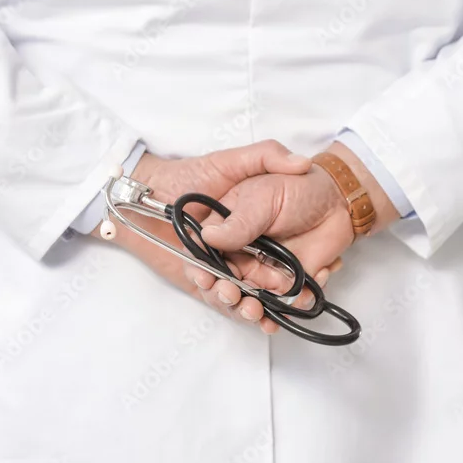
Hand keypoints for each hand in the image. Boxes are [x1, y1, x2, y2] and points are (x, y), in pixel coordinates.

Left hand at [96, 140, 312, 320]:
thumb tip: (303, 164)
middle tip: (282, 299)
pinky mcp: (199, 279)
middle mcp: (243, 250)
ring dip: (251, 304)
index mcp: (256, 228)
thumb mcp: (233, 160)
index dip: (301, 268)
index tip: (316, 275)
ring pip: (245, 292)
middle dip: (278, 295)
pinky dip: (225, 303)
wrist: (145, 191)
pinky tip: (230, 297)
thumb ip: (268, 157)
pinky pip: (216, 298)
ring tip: (251, 305)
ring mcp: (222, 266)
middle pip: (268, 279)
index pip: (286, 253)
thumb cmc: (189, 174)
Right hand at [184, 141, 399, 333]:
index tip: (206, 280)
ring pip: (249, 298)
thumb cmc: (297, 188)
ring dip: (250, 309)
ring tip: (256, 311)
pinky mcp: (286, 283)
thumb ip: (239, 220)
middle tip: (232, 296)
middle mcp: (239, 254)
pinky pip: (282, 302)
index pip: (204, 255)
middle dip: (225, 295)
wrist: (337, 201)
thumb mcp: (264, 197)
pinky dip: (286, 306)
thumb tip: (208, 236)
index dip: (201, 270)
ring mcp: (262, 270)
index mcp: (226, 229)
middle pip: (222, 283)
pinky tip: (293, 302)